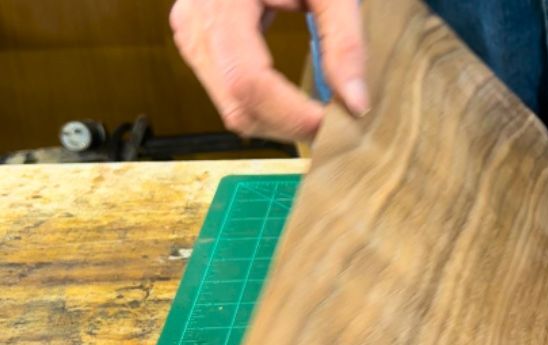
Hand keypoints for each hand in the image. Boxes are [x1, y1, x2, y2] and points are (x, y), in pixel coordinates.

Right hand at [170, 0, 368, 141]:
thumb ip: (345, 42)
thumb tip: (355, 104)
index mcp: (221, 3)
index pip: (248, 81)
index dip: (291, 115)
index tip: (332, 126)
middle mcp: (195, 24)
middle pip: (238, 105)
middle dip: (289, 127)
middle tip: (334, 129)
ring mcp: (192, 37)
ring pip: (232, 109)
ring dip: (279, 124)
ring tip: (318, 116)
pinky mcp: (200, 47)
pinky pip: (230, 96)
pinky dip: (267, 110)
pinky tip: (295, 104)